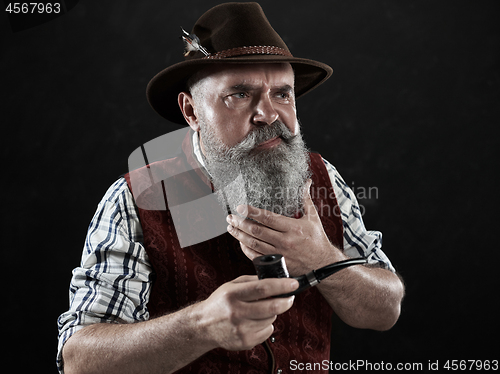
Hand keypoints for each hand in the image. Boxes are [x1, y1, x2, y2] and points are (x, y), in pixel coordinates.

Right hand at [198, 275, 297, 350]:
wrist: (204, 326)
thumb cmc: (220, 302)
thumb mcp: (231, 286)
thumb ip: (252, 281)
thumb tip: (276, 280)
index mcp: (233, 294)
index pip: (262, 288)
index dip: (281, 286)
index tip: (293, 284)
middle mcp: (236, 312)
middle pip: (271, 307)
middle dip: (286, 301)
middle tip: (290, 297)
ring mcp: (240, 329)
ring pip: (271, 319)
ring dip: (273, 313)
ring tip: (261, 310)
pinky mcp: (244, 341)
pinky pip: (267, 331)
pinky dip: (266, 325)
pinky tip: (255, 321)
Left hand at [226, 179, 344, 275]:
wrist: (323, 265)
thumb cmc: (317, 239)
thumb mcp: (313, 218)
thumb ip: (306, 199)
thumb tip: (306, 181)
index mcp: (293, 227)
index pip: (267, 217)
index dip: (251, 212)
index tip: (240, 207)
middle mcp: (285, 241)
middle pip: (257, 230)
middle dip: (240, 223)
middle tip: (230, 217)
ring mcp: (280, 254)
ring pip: (254, 243)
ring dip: (239, 235)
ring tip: (230, 228)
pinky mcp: (277, 264)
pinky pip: (256, 257)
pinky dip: (246, 249)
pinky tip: (240, 242)